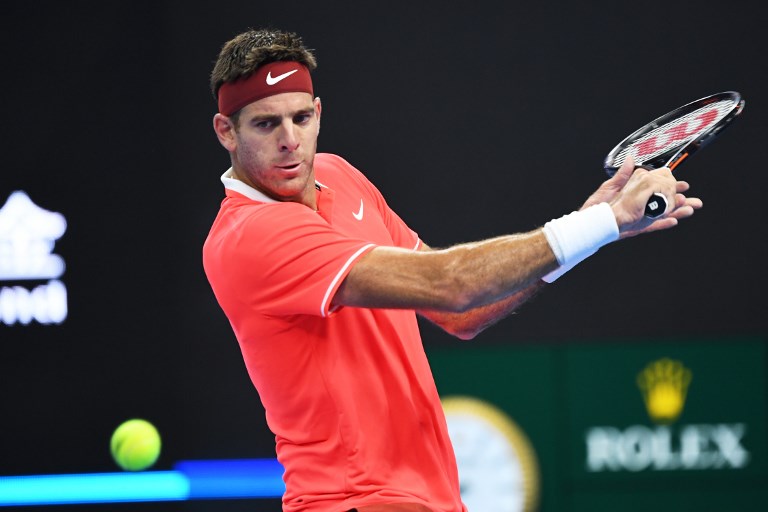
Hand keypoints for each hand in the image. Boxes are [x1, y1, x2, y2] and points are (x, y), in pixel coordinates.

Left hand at [582, 155, 702, 238]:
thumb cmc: (597, 205)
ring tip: (690, 209)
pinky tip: (673, 221)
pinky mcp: (634, 228)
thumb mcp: (610, 186)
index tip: (684, 185)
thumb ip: (623, 175)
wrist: (588, 222)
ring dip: (677, 212)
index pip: (658, 190)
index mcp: (636, 197)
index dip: (671, 188)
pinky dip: (662, 224)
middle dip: (680, 202)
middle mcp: (641, 208)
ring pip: (662, 215)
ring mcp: (639, 218)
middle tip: (696, 201)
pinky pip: (651, 226)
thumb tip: (630, 159)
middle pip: (664, 204)